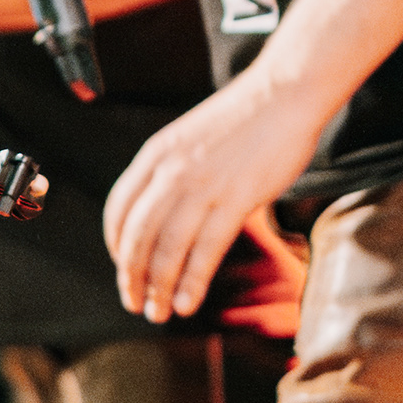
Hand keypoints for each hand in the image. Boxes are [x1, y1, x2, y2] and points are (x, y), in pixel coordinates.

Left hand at [101, 65, 332, 321]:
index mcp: (157, 153)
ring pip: (168, 249)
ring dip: (160, 287)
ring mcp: (203, 185)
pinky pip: (206, 249)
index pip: (119, 210)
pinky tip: (189, 300)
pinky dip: (193, 281)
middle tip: (135, 301)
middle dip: (132, 277)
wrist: (285, 92)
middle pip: (137, 236)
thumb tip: (165, 211)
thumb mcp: (191, 136)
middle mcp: (172, 171)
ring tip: (161, 311)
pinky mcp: (236, 198)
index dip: (116, 247)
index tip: (124, 267)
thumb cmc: (246, 115)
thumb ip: (173, 170)